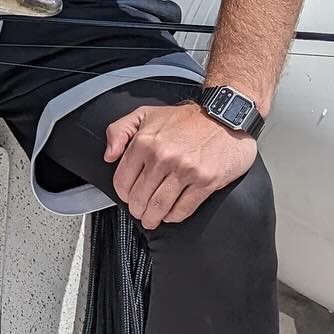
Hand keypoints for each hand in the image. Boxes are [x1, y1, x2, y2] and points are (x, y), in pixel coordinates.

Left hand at [105, 102, 258, 228]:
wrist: (224, 117)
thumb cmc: (185, 119)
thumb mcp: (145, 114)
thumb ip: (119, 131)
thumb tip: (109, 156)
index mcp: (145, 142)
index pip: (123, 179)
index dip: (123, 193)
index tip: (126, 197)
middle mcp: (163, 157)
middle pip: (140, 196)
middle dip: (137, 210)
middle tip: (139, 213)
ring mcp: (185, 170)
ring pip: (160, 206)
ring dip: (152, 218)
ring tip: (151, 220)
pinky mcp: (205, 181)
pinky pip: (184, 208)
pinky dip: (174, 216)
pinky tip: (171, 215)